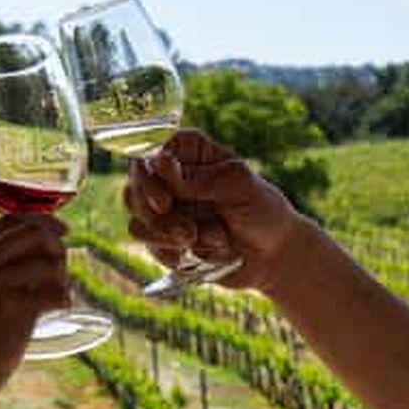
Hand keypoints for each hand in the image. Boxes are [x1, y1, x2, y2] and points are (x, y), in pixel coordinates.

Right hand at [0, 215, 68, 399]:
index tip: (62, 231)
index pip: (12, 219)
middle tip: (61, 270)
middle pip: (35, 234)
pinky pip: (55, 292)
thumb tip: (32, 241)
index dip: (44, 221)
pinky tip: (61, 308)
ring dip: (62, 278)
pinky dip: (64, 299)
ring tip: (59, 296)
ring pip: (49, 263)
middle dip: (57, 248)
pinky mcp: (12, 310)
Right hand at [124, 129, 303, 293]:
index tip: (166, 202)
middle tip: (189, 232)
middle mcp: (171, 177)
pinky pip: (148, 245)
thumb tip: (160, 163)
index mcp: (190, 152)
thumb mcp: (240, 185)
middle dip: (158, 218)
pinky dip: (171, 253)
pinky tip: (197, 256)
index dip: (147, 178)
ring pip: (137, 220)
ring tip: (206, 241)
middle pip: (134, 188)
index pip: (149, 153)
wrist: (274, 257)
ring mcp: (165, 209)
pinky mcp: (163, 238)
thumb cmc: (264, 211)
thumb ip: (199, 177)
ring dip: (169, 237)